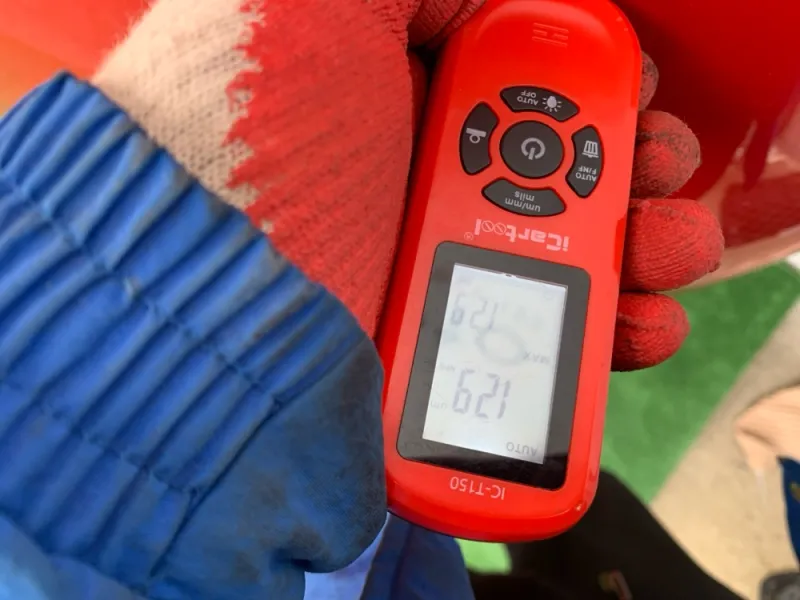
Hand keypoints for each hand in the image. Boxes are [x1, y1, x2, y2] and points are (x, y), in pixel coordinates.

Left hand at [95, 0, 721, 372]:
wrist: (194, 299)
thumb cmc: (242, 136)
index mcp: (397, 92)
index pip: (521, 83)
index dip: (591, 85)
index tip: (633, 90)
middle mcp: (415, 179)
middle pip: (558, 170)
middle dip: (633, 167)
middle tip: (661, 172)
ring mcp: (427, 268)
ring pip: (566, 258)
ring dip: (642, 253)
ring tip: (668, 253)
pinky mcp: (439, 350)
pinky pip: (540, 343)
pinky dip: (606, 338)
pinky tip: (638, 324)